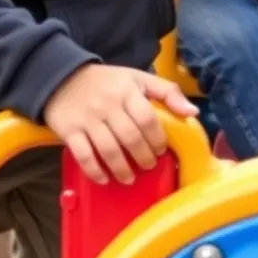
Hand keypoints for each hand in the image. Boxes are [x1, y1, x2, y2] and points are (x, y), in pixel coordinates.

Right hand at [43, 64, 197, 184]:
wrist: (64, 78)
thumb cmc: (109, 81)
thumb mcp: (140, 79)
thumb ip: (168, 93)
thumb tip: (194, 112)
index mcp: (128, 91)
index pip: (147, 118)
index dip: (157, 138)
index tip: (162, 150)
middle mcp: (108, 105)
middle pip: (130, 137)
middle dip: (143, 156)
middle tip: (150, 166)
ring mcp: (88, 119)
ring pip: (108, 149)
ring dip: (122, 168)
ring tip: (130, 178)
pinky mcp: (69, 131)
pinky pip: (83, 155)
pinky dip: (94, 170)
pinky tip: (104, 179)